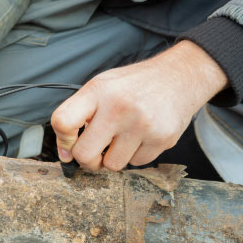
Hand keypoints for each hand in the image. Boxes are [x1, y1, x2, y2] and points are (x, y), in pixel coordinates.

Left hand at [50, 40, 228, 170]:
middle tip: (96, 150)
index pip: (63, 122)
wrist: (180, 77)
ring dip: (115, 156)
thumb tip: (65, 154)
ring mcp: (142, 124)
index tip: (71, 141)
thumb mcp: (101, 87)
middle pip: (84, 155)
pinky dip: (136, 154)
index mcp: (98, 91)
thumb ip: (78, 114)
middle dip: (88, 159)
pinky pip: (137, 163)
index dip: (62, 139)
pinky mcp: (162, 138)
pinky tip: (143, 135)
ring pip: (112, 165)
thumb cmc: (133, 86)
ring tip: (124, 136)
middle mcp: (119, 107)